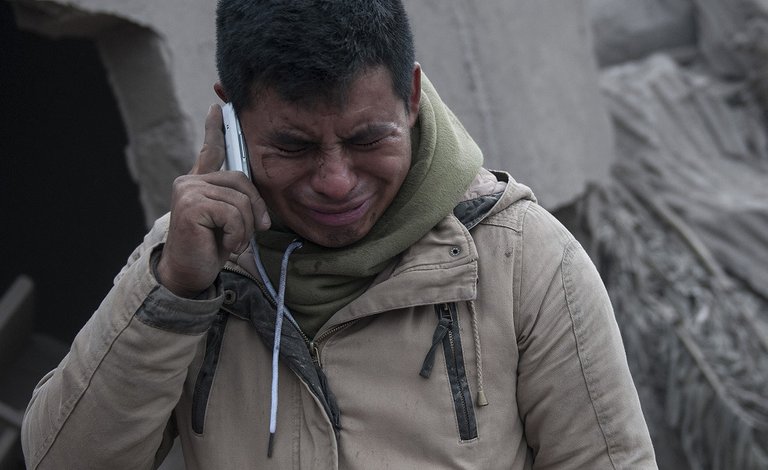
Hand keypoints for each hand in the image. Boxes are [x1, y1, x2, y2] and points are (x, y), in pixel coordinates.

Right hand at [156, 104, 269, 297]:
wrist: (189, 274)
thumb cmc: (210, 249)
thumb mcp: (230, 222)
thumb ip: (239, 204)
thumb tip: (260, 205)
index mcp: (199, 183)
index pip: (210, 151)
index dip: (215, 129)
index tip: (218, 107)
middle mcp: (190, 182)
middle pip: (243, 181)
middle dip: (255, 210)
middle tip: (250, 233)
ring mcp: (188, 191)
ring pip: (241, 201)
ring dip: (244, 229)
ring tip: (232, 242)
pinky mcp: (191, 204)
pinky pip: (233, 214)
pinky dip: (237, 234)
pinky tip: (224, 245)